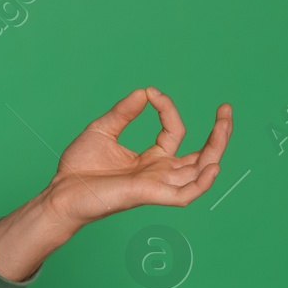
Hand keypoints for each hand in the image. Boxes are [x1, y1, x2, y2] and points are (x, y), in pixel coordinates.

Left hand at [46, 86, 232, 227]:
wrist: (60, 192)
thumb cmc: (79, 168)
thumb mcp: (102, 130)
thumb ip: (124, 112)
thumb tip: (145, 92)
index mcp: (150, 159)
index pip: (174, 132)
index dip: (167, 110)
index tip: (152, 92)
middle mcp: (159, 172)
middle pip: (201, 155)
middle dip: (218, 134)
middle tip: (227, 109)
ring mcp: (157, 184)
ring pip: (200, 171)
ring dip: (216, 149)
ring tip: (225, 125)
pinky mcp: (150, 195)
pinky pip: (186, 194)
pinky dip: (202, 182)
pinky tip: (212, 165)